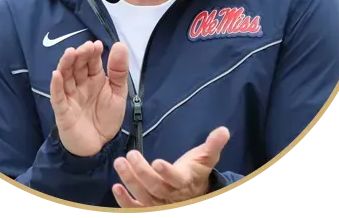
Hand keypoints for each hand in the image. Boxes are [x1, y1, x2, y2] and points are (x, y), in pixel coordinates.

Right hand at [50, 40, 128, 156]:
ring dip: (66, 64)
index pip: (91, 61)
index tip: (97, 45)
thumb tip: (120, 45)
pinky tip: (56, 74)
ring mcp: (70, 96)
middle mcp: (80, 84)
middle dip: (80, 55)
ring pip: (65, 77)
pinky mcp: (62, 110)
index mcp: (94, 79)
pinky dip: (56, 85)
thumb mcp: (118, 93)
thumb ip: (119, 71)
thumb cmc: (107, 118)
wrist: (99, 148)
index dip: (93, 52)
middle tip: (86, 48)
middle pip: (77, 66)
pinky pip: (57, 96)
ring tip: (70, 53)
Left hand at [112, 126, 229, 207]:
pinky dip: (125, 201)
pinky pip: (136, 208)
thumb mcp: (207, 157)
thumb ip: (213, 144)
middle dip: (142, 172)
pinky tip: (115, 187)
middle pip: (155, 187)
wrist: (195, 192)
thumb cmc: (197, 171)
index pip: (176, 179)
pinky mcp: (149, 206)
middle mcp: (171, 196)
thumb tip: (224, 130)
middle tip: (131, 155)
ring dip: (130, 181)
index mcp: (185, 182)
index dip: (167, 172)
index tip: (157, 162)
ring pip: (143, 196)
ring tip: (119, 163)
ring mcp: (159, 203)